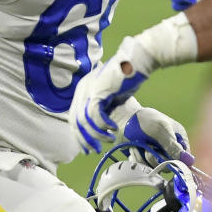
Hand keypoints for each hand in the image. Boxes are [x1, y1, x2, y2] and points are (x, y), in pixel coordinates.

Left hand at [70, 37, 154, 153]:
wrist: (137, 61)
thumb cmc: (127, 78)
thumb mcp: (111, 96)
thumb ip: (103, 108)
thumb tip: (100, 127)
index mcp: (82, 90)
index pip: (74, 118)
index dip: (80, 136)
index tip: (88, 148)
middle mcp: (82, 89)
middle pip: (76, 122)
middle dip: (85, 139)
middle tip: (95, 150)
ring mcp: (89, 89)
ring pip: (84, 121)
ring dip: (96, 134)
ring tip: (109, 139)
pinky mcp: (99, 90)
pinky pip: (95, 115)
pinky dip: (103, 125)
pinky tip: (113, 128)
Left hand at [112, 98, 192, 165]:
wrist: (124, 119)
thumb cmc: (145, 119)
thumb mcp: (161, 129)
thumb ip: (173, 146)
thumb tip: (188, 160)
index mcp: (178, 139)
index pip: (184, 158)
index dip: (176, 161)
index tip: (166, 159)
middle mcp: (169, 148)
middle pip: (169, 166)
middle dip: (156, 158)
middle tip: (148, 148)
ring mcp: (157, 154)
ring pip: (154, 168)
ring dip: (144, 158)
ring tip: (139, 145)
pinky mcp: (145, 159)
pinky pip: (143, 167)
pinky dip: (137, 159)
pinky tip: (134, 149)